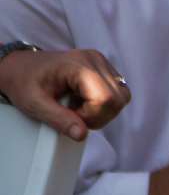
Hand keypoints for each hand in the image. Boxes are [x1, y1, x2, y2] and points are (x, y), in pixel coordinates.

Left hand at [0, 47, 130, 139]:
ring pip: (122, 96)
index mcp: (78, 65)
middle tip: (74, 114)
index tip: (71, 116)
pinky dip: (104, 103)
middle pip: (118, 98)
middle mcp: (95, 60)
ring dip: (103, 110)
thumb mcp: (34, 104)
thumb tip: (82, 134)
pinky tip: (84, 100)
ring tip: (78, 107)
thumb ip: (59, 119)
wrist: (20, 67)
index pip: (106, 98)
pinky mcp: (104, 68)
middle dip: (99, 115)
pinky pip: (118, 92)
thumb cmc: (24, 81)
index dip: (92, 116)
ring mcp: (101, 62)